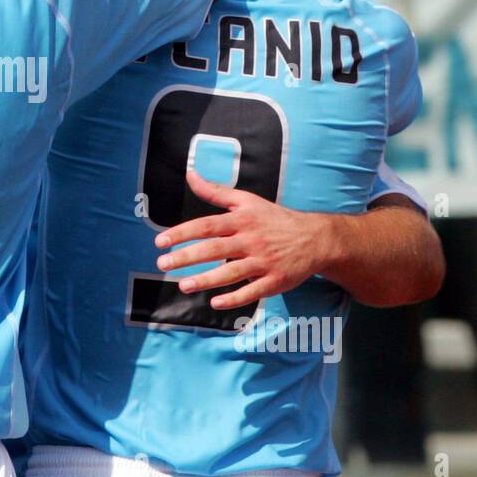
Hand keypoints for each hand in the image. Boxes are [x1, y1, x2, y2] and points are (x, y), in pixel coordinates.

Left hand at [152, 171, 332, 310]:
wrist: (315, 238)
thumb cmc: (273, 218)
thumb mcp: (247, 200)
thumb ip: (215, 191)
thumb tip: (190, 174)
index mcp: (241, 220)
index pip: (207, 225)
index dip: (183, 232)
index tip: (160, 241)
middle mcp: (250, 240)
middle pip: (214, 249)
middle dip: (187, 257)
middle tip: (163, 264)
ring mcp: (263, 261)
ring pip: (231, 272)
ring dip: (206, 279)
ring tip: (183, 285)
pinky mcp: (275, 280)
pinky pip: (253, 291)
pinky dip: (235, 297)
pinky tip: (216, 302)